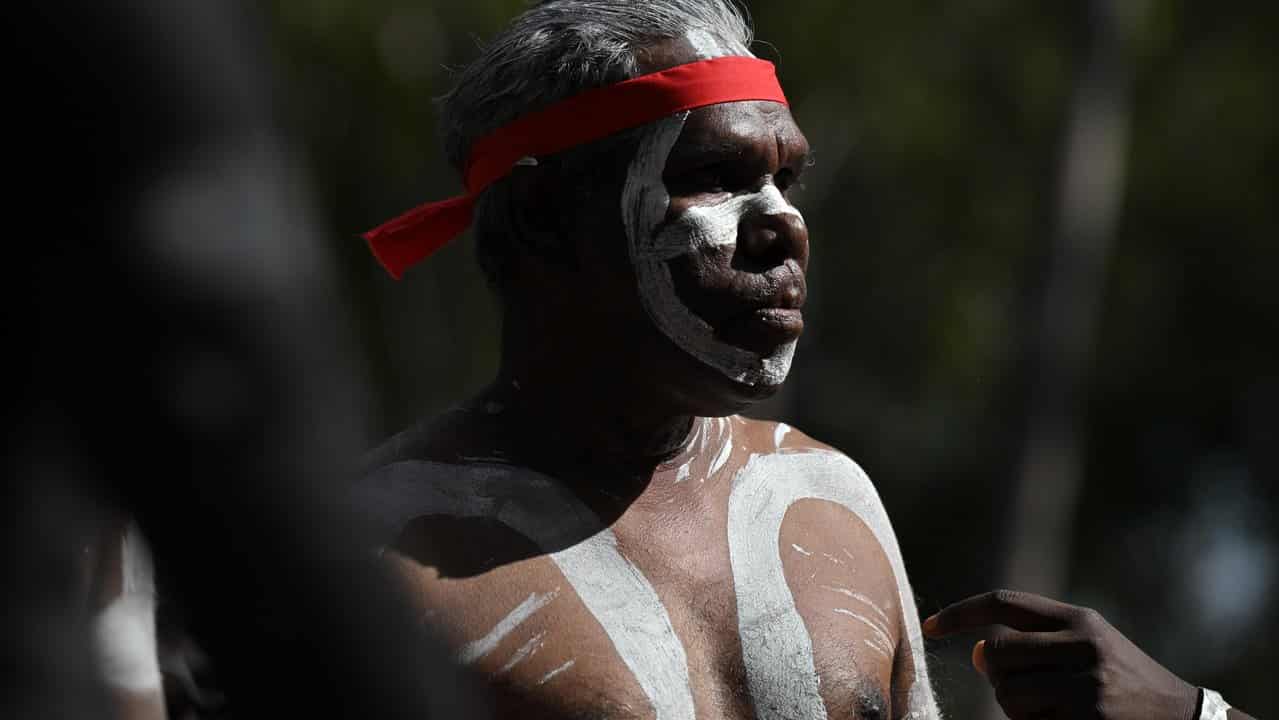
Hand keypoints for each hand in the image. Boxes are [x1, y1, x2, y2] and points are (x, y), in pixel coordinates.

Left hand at [923, 589, 1199, 719]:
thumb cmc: (1125, 684)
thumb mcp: (1088, 649)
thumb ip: (1034, 644)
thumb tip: (976, 651)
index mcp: (1079, 620)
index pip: (1002, 603)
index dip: (959, 613)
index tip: (930, 627)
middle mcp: (1083, 646)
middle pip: (995, 655)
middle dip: (997, 677)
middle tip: (1026, 690)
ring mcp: (1087, 687)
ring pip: (1006, 695)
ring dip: (1016, 709)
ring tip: (1054, 711)